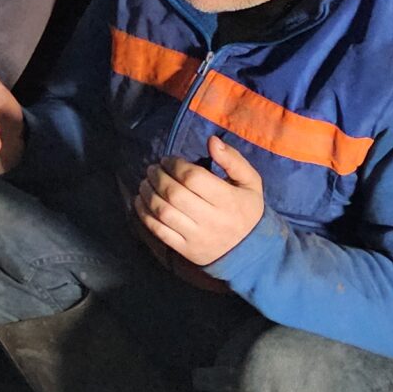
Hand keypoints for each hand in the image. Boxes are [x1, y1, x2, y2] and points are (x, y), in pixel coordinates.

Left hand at [135, 137, 265, 267]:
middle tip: (152, 169)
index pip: (193, 178)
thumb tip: (212, 140)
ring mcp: (197, 237)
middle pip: (174, 194)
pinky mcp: (186, 251)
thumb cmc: (247, 209)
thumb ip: (233, 159)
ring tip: (145, 183)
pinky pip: (159, 231)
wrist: (252, 251)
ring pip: (163, 212)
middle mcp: (212, 219)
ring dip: (148, 194)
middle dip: (157, 177)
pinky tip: (141, 202)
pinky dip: (144, 214)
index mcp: (228, 200)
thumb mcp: (250, 182)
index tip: (167, 160)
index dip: (175, 165)